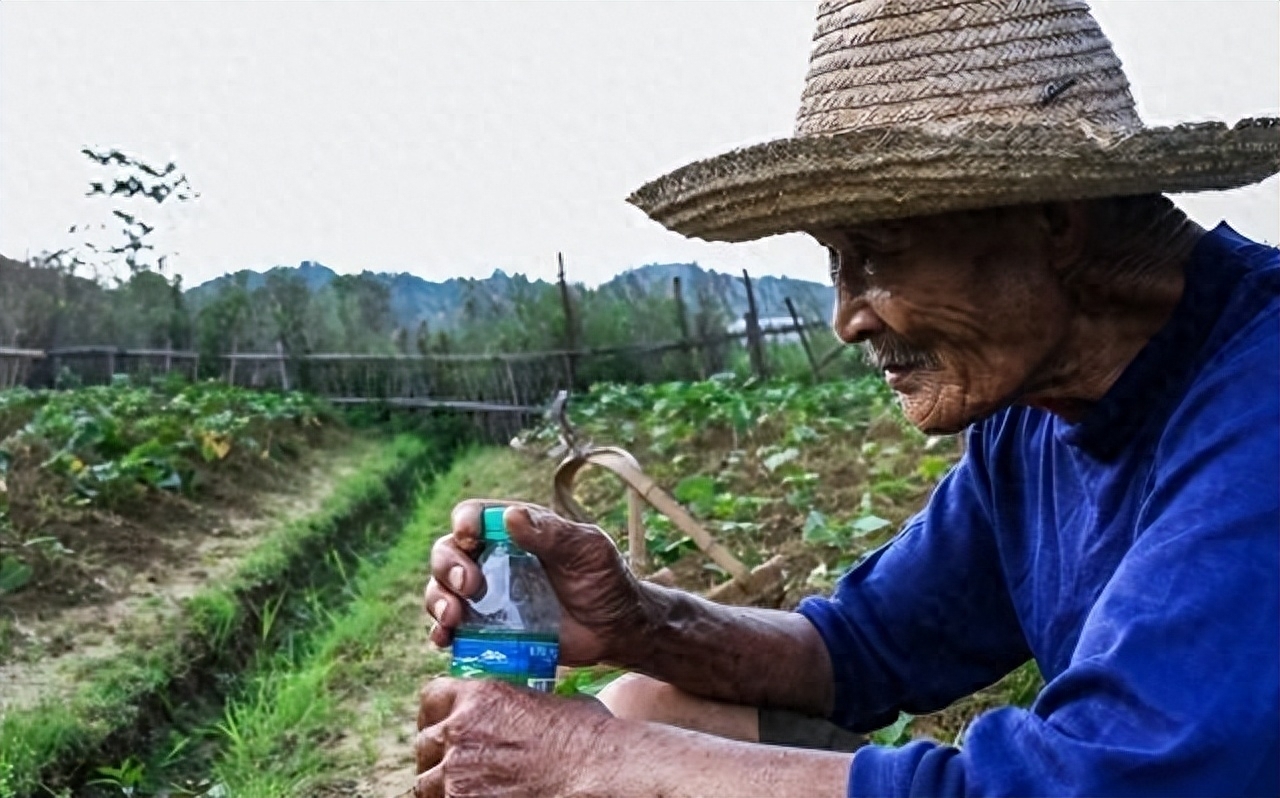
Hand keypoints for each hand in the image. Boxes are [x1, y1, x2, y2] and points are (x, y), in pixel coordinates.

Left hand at [413, 677, 614, 797]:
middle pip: (425, 744)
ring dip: (443, 786)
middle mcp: (459, 732)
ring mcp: (457, 775)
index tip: (446, 727)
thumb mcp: (549, 703)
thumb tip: (514, 717)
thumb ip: (515, 708)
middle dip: (438, 755)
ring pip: (427, 783)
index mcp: (480, 697)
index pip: (433, 697)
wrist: (599, 774)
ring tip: (469, 789)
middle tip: (457, 768)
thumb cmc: (589, 739)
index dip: (438, 713)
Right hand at [424, 500, 651, 665]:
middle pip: (447, 552)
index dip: (464, 522)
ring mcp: (486, 597)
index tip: (469, 536)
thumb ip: (552, 534)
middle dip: (447, 566)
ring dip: (437, 600)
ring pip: (440, 590)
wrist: (616, 630)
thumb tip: (510, 516)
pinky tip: (445, 640)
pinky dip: (440, 633)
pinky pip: (451, 630)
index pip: (474, 516)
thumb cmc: (606, 580)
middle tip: (469, 585)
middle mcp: (492, 560)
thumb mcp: (588, 550)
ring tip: (453, 617)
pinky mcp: (486, 631)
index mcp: (515, 531)